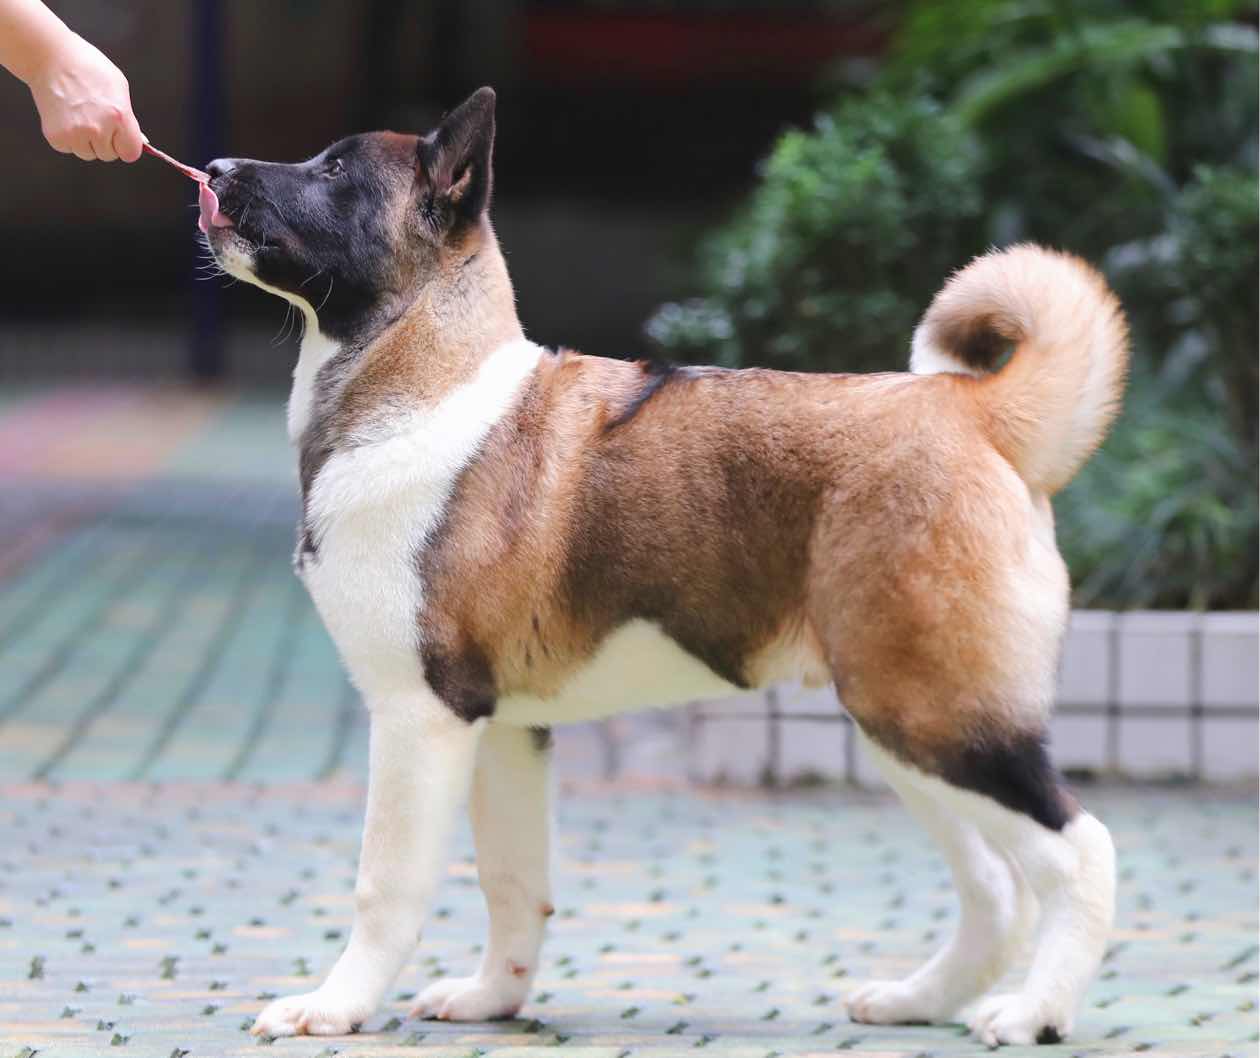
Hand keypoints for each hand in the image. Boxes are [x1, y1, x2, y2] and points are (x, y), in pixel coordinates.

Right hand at [27, 32, 142, 160]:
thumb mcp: (119, 88)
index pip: (130, 153)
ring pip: (88, 154)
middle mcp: (97, 129)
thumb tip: (137, 141)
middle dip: (105, 141)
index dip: (125, 145)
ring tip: (80, 115)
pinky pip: (69, 148)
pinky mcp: (56, 137)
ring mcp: (75, 134)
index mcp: (118, 116)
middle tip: (95, 118)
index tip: (120, 138)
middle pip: (108, 155)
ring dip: (86, 141)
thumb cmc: (86, 67)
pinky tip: (67, 117)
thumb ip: (128, 118)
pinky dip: (68, 138)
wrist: (49, 56)